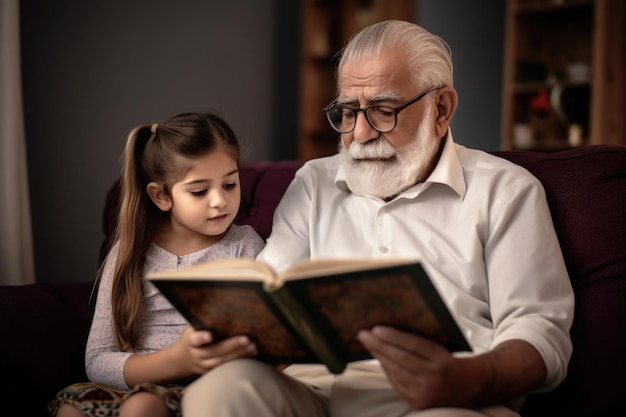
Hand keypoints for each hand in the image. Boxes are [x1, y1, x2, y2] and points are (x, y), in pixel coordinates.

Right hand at [172, 326, 257, 375]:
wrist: (183, 360)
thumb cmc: (193, 337)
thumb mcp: (193, 329)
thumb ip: (205, 322)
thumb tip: (223, 305)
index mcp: (191, 341)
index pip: (195, 339)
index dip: (202, 338)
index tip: (209, 335)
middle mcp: (197, 355)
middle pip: (214, 351)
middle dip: (231, 345)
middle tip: (246, 339)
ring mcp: (205, 365)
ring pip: (222, 361)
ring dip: (239, 354)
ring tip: (253, 347)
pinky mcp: (213, 371)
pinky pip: (227, 366)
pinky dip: (241, 359)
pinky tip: (252, 353)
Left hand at [358, 325, 479, 408]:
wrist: (471, 388)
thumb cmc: (454, 361)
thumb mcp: (444, 347)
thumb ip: (423, 340)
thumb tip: (393, 329)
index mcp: (443, 361)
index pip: (414, 345)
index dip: (393, 336)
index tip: (376, 328)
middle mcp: (434, 379)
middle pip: (401, 358)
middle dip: (379, 345)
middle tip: (364, 334)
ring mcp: (425, 393)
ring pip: (396, 371)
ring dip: (379, 356)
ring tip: (368, 344)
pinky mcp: (418, 402)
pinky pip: (397, 383)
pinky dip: (386, 369)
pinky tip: (379, 358)